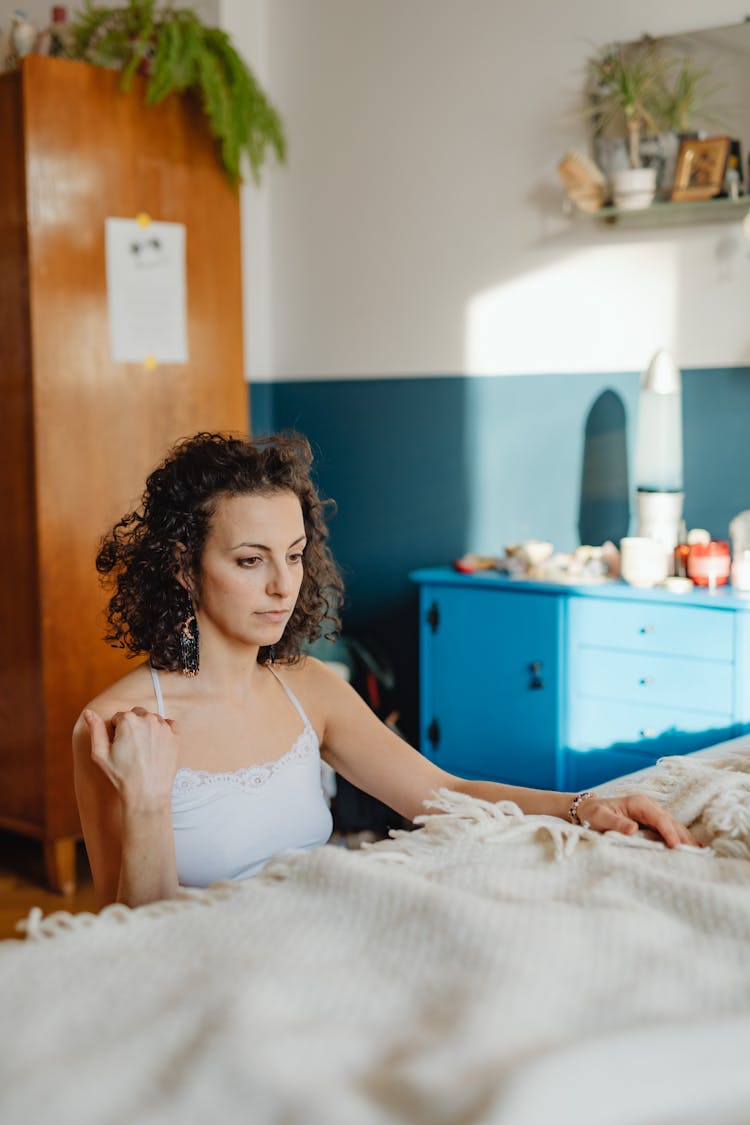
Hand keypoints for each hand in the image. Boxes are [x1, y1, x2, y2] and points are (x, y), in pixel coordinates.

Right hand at [83, 707, 179, 812]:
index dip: (116, 730)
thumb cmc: (123, 775)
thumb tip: (89, 712)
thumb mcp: (100, 754)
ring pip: (152, 718)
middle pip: (136, 714)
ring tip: (143, 748)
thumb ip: (95, 729)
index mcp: (128, 721)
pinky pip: (169, 724)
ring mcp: (164, 727)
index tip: (118, 744)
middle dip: (132, 725)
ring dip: (147, 727)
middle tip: (130, 746)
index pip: (118, 717)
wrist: (147, 793)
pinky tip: (157, 744)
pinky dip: (164, 730)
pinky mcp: (176, 736)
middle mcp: (148, 719)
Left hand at [575, 793, 698, 848]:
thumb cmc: (593, 813)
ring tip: (699, 852)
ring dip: (684, 838)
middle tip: (697, 853)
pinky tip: (688, 847)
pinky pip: (667, 829)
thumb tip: (634, 829)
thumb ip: (616, 823)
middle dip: (684, 836)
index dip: (669, 832)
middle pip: (671, 821)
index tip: (676, 846)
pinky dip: (678, 838)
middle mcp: (648, 806)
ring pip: (672, 825)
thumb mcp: (600, 817)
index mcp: (638, 803)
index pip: (659, 818)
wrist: (587, 810)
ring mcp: (650, 813)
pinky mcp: (650, 821)